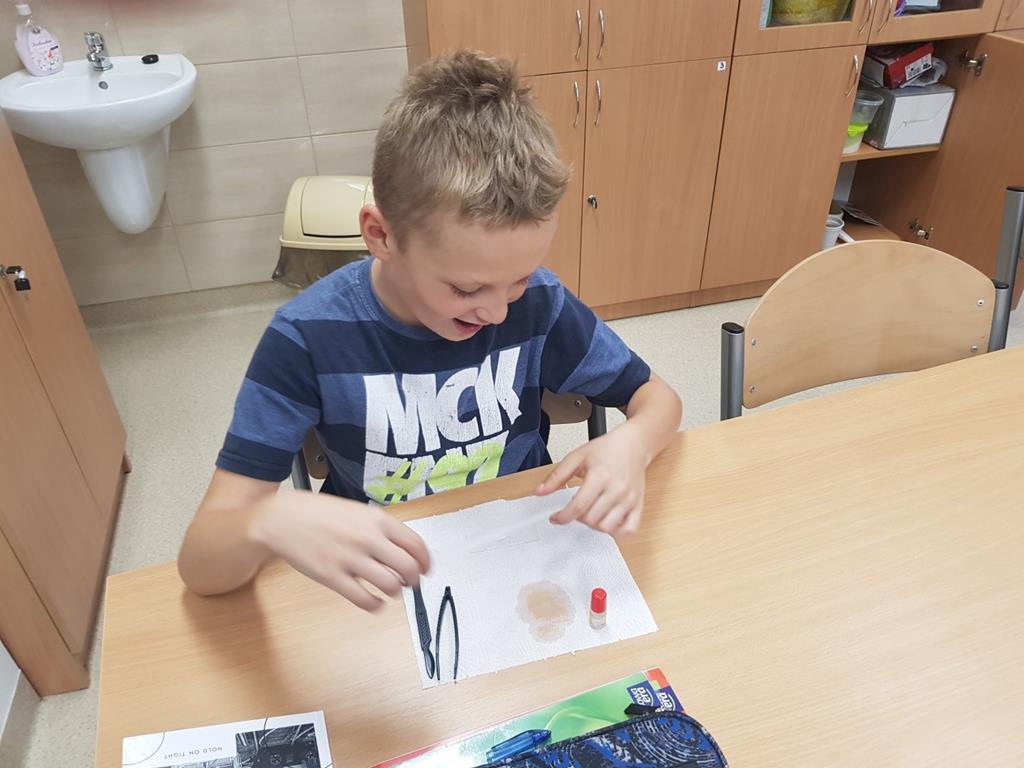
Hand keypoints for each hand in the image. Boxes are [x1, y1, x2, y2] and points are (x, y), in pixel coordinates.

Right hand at [249, 492, 429, 611]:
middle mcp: (367, 539)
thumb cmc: (319, 513)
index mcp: (377, 520)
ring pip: (389, 586)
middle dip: (413, 580)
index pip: (416, 544)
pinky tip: (375, 602)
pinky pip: (364, 599)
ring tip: (390, 589)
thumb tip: (405, 550)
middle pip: (407, 568)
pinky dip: (376, 605)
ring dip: (395, 591)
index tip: (426, 569)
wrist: (282, 518)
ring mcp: (350, 559)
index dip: (425, 561)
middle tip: (410, 583)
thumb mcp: (357, 510)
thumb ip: (381, 528)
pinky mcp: (333, 578)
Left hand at [534, 425, 649, 536]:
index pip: (578, 507)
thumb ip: (556, 476)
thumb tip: (539, 492)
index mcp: (600, 476)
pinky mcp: (638, 505)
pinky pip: (629, 530)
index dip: (562, 517)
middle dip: (577, 519)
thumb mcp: (576, 457)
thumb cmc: (607, 449)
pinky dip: (616, 532)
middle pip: (591, 520)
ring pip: (607, 528)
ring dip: (594, 526)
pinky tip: (607, 522)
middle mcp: (616, 489)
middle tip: (575, 509)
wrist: (633, 444)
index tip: (555, 518)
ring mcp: (629, 499)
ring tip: (590, 513)